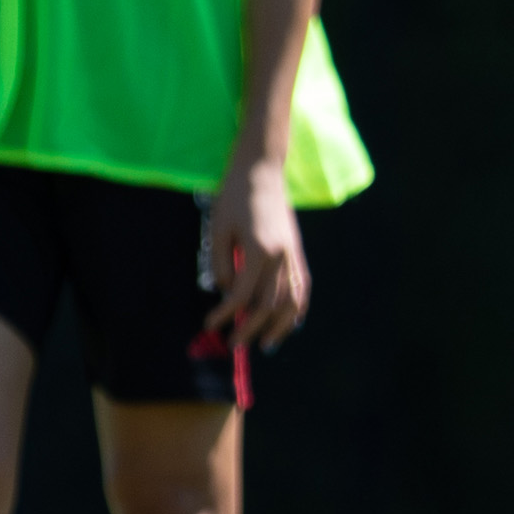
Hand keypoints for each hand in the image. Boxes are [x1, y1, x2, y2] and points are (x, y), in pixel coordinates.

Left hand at [202, 162, 311, 355]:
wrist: (262, 170)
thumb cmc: (234, 195)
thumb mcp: (218, 228)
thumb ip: (221, 263)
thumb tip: (226, 292)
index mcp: (260, 250)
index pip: (242, 294)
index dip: (225, 314)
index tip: (210, 325)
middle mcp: (282, 256)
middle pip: (269, 304)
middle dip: (251, 327)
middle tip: (234, 343)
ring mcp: (294, 254)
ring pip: (293, 300)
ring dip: (281, 325)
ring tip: (267, 343)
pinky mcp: (297, 251)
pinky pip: (303, 286)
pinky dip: (298, 307)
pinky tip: (291, 322)